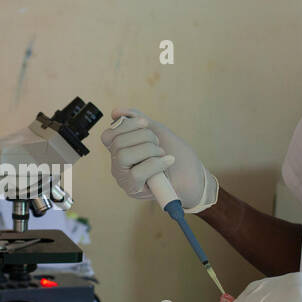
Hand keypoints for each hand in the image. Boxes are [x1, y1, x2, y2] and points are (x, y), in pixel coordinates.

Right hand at [99, 108, 218, 212]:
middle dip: (143, 136)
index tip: (145, 123)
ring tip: (162, 154)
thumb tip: (116, 111)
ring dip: (149, 150)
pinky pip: (137, 172)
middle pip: (117, 143)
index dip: (125, 125)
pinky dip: (156, 163)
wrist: (193, 175)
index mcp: (120, 150)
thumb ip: (136, 120)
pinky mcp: (134, 189)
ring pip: (124, 156)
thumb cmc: (174, 153)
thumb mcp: (156, 131)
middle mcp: (118, 165)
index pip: (108, 136)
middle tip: (158, 143)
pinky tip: (168, 161)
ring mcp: (124, 178)